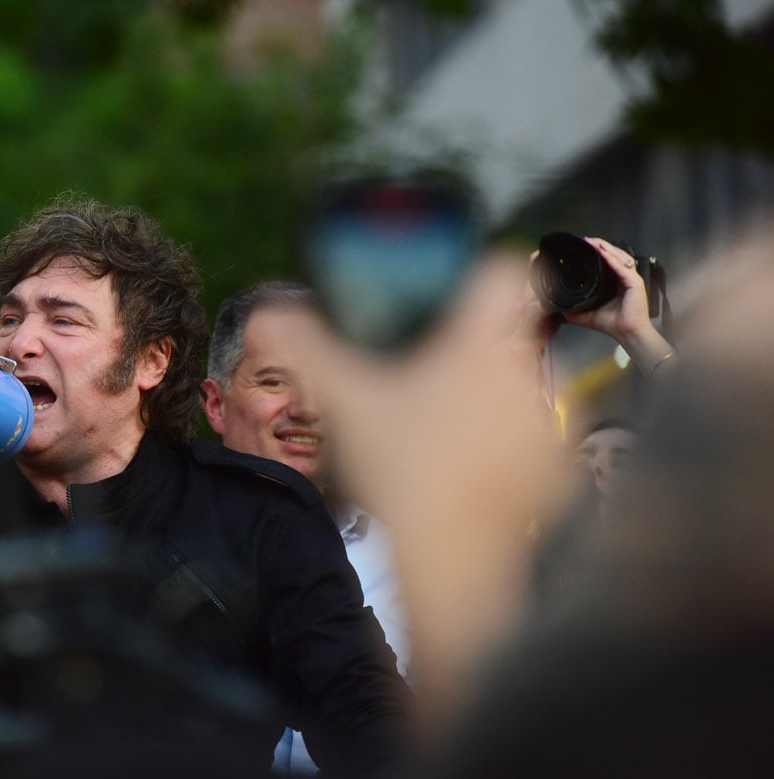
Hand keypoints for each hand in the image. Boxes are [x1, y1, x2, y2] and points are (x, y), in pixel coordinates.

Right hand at [290, 252, 575, 725]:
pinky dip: (509, 440)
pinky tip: (470, 462)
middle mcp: (520, 372)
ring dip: (492, 391)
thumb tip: (269, 312)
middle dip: (474, 344)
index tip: (456, 292)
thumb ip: (306, 347)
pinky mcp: (557, 464)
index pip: (504, 272)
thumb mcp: (344, 401)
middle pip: (509, 331)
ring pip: (522, 382)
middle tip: (431, 370)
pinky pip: (536, 434)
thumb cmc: (400, 471)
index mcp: (475, 344)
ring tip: (447, 421)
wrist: (449, 555)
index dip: (480, 270)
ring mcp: (544, 420)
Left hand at [559, 238, 673, 368]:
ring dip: (606, 247)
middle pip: (614, 254)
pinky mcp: (635, 283)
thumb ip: (574, 307)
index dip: (598, 252)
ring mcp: (631, 279)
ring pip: (619, 256)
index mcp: (616, 281)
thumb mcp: (587, 313)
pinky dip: (612, 259)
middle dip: (600, 245)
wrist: (626, 333)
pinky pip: (622, 267)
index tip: (584, 246)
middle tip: (586, 240)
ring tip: (593, 242)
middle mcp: (625, 277)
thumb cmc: (612, 323)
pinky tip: (603, 252)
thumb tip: (557, 305)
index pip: (609, 260)